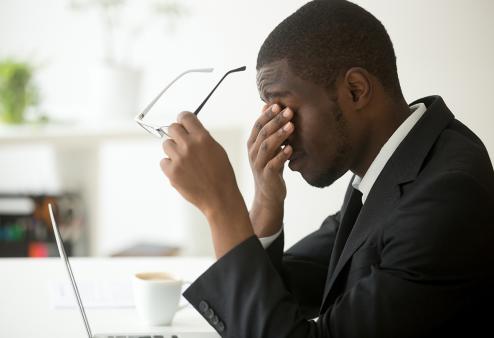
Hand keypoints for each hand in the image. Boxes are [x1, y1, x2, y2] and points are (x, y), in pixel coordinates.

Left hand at [160, 112, 252, 257]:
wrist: (219, 198)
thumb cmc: (221, 175)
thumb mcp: (217, 150)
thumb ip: (203, 138)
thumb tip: (190, 130)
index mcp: (202, 138)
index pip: (185, 117)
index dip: (183, 119)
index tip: (183, 122)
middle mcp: (189, 146)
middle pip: (172, 128)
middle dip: (177, 133)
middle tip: (182, 141)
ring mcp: (179, 159)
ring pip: (166, 144)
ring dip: (173, 150)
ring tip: (184, 160)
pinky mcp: (172, 172)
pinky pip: (163, 161)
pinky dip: (170, 165)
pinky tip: (181, 170)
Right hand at [247, 104, 293, 236]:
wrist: (269, 194)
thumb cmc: (271, 166)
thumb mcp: (269, 147)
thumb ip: (269, 129)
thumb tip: (269, 106)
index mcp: (252, 143)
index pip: (258, 125)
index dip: (267, 114)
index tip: (279, 104)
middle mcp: (253, 152)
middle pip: (263, 133)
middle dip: (276, 121)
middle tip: (289, 111)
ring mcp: (259, 164)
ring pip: (267, 147)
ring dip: (279, 135)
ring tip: (291, 126)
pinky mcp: (267, 175)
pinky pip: (273, 164)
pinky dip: (282, 156)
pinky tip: (291, 149)